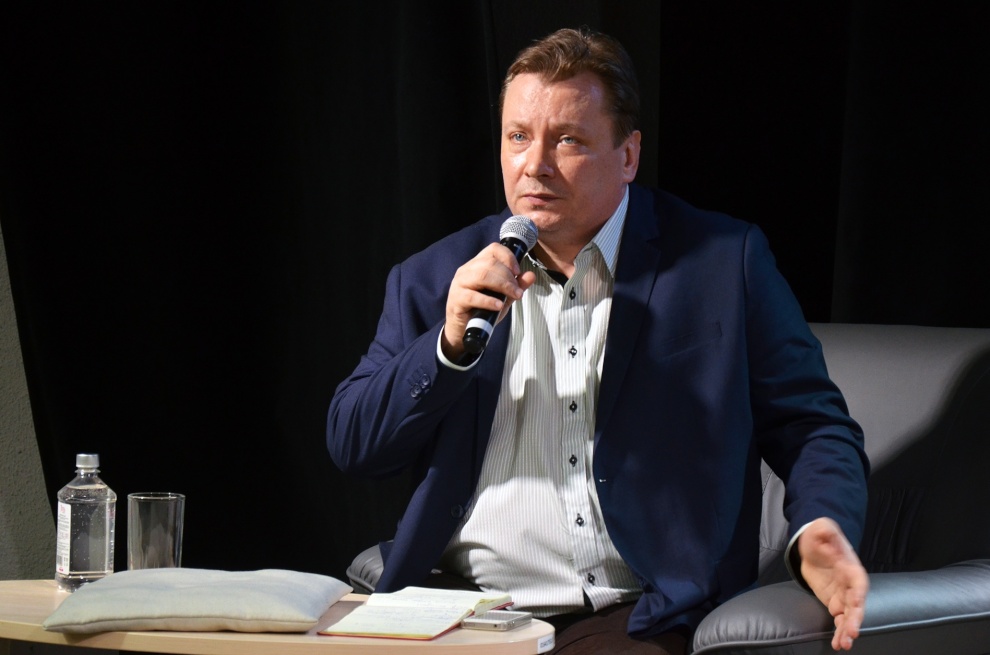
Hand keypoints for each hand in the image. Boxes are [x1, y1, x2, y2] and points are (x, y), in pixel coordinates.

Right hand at [441, 242, 535, 360]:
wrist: (464, 329)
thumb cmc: (481, 310)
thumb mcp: (503, 296)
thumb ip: (516, 286)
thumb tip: (531, 276)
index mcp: (478, 264)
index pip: (493, 249)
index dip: (508, 257)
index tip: (518, 272)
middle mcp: (467, 270)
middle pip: (490, 263)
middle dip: (508, 277)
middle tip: (518, 291)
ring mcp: (460, 284)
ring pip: (482, 275)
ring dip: (502, 285)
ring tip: (513, 296)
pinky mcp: (456, 299)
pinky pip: (472, 296)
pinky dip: (488, 301)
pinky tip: (498, 305)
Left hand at [798, 518, 868, 650]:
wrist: (813, 547)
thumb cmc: (821, 536)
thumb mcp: (821, 528)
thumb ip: (825, 530)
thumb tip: (826, 535)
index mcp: (851, 567)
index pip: (858, 582)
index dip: (858, 594)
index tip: (856, 604)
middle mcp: (851, 584)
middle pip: (857, 604)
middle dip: (855, 619)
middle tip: (851, 634)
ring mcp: (844, 595)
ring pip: (849, 616)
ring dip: (847, 630)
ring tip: (843, 644)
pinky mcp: (835, 602)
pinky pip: (839, 619)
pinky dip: (839, 631)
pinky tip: (837, 643)